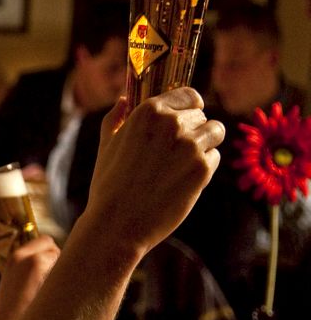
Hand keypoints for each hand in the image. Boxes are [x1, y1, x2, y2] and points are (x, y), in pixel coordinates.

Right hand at [85, 88, 223, 253]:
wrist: (117, 223)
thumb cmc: (108, 185)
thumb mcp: (105, 145)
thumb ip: (115, 118)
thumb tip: (123, 99)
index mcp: (148, 111)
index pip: (189, 95)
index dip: (188, 109)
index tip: (184, 122)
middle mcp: (172, 123)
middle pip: (201, 116)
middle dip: (192, 132)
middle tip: (172, 156)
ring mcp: (190, 145)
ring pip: (215, 132)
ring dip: (203, 146)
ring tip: (181, 165)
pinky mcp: (202, 168)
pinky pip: (214, 157)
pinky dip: (203, 168)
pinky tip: (180, 180)